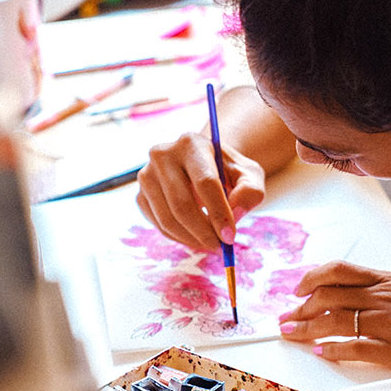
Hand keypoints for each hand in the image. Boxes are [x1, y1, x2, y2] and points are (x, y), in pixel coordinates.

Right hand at [136, 132, 264, 249]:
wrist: (204, 165)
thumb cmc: (228, 171)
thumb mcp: (249, 175)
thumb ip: (250, 191)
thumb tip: (234, 214)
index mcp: (192, 143)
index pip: (205, 182)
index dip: (218, 213)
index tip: (230, 237)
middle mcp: (163, 155)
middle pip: (182, 204)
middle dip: (204, 232)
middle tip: (221, 247)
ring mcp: (147, 175)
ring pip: (168, 219)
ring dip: (192, 239)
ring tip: (212, 244)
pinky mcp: (140, 195)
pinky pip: (159, 225)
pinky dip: (180, 238)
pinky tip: (196, 237)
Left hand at [279, 261, 390, 390]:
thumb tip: (380, 281)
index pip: (340, 272)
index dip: (312, 278)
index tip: (298, 288)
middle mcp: (386, 297)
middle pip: (329, 296)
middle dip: (300, 307)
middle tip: (285, 316)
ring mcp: (390, 324)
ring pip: (335, 321)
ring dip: (306, 328)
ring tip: (290, 333)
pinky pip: (357, 349)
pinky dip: (334, 350)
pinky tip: (321, 351)